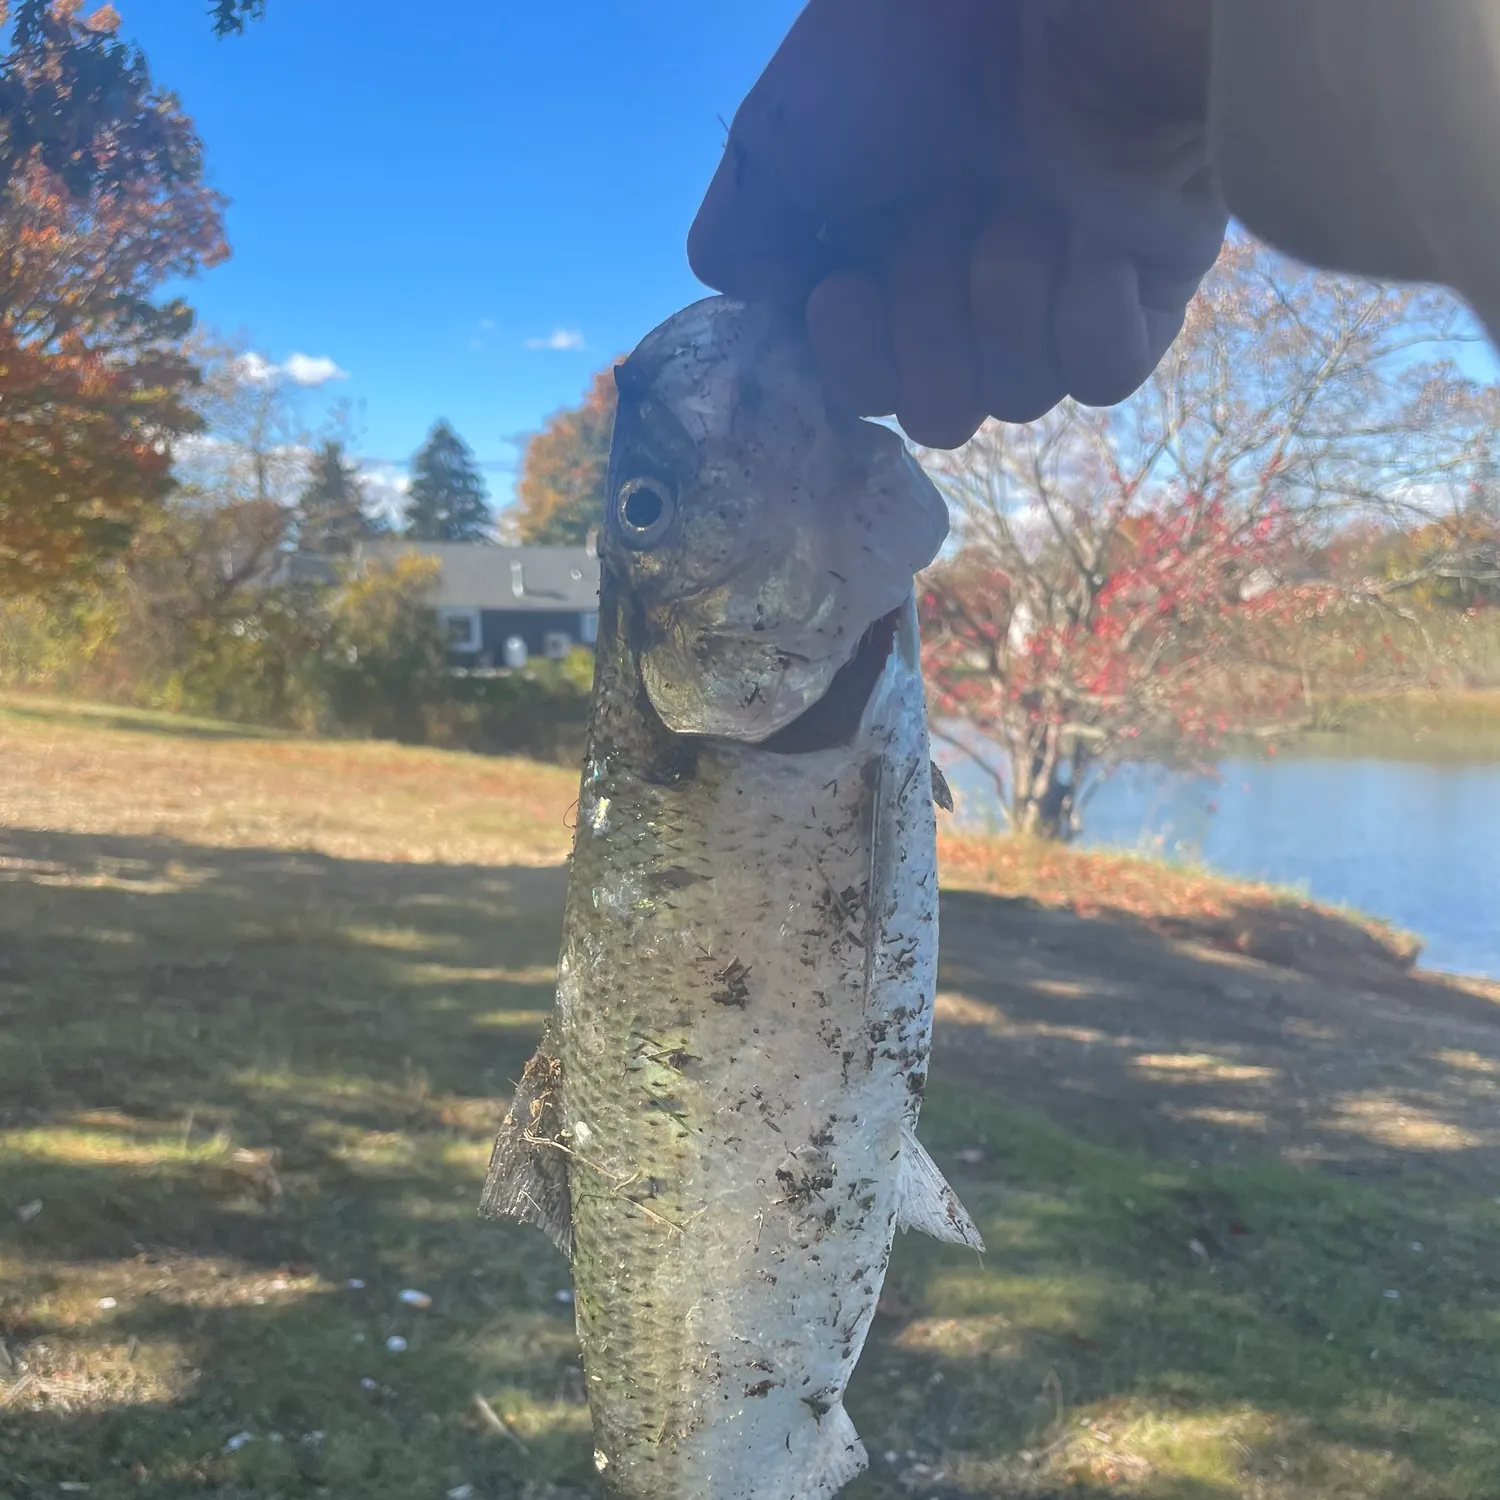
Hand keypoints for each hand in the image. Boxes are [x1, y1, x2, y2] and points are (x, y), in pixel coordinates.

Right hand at [688, 0, 1228, 447]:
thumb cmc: (906, 44)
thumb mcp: (777, 138)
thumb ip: (741, 239)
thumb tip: (767, 311)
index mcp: (880, 250)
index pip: (862, 387)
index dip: (849, 362)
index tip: (841, 288)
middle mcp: (965, 275)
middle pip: (936, 410)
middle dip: (928, 329)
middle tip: (939, 221)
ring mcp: (1058, 282)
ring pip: (1016, 396)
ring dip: (1004, 300)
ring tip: (1026, 203)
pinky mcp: (1149, 282)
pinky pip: (1104, 378)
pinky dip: (1088, 320)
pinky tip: (1094, 238)